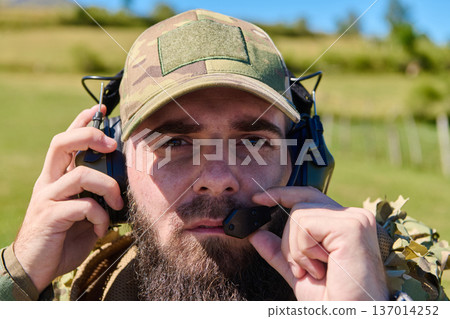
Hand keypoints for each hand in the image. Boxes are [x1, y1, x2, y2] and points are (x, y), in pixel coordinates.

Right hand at [14, 105, 123, 292]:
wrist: (36, 268)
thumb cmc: (63, 238)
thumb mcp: (83, 214)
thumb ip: (94, 197)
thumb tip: (121, 188)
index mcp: (56, 178)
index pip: (66, 141)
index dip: (80, 122)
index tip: (97, 109)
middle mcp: (48, 182)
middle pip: (62, 143)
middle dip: (89, 135)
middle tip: (111, 145)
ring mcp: (47, 198)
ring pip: (81, 174)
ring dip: (108, 187)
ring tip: (117, 204)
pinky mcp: (51, 216)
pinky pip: (84, 205)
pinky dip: (100, 216)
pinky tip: (103, 229)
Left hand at [248, 186, 387, 300]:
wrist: (351, 318)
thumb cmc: (333, 300)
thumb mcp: (299, 272)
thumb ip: (279, 251)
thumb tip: (257, 234)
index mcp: (345, 224)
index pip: (309, 196)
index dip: (282, 194)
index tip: (257, 199)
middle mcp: (354, 217)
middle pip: (300, 203)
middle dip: (289, 239)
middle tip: (300, 268)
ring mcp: (354, 220)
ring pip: (299, 214)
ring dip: (296, 250)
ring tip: (315, 271)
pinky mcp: (351, 227)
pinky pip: (305, 224)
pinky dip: (303, 250)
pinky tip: (321, 268)